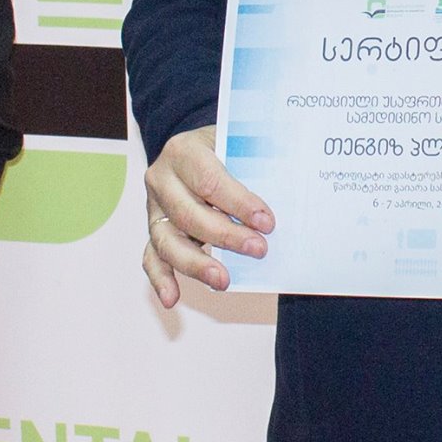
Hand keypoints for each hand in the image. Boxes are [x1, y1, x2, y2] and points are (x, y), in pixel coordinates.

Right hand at [142, 126, 273, 307]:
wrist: (200, 146)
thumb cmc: (229, 145)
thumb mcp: (241, 143)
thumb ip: (255, 165)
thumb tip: (289, 195)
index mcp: (183, 151)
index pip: (210, 181)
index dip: (239, 204)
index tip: (267, 222)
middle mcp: (162, 179)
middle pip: (189, 214)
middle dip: (226, 236)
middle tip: (259, 249)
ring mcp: (154, 207)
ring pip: (167, 241)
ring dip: (196, 264)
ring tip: (223, 281)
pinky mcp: (155, 228)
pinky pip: (152, 256)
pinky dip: (161, 278)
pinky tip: (172, 298)